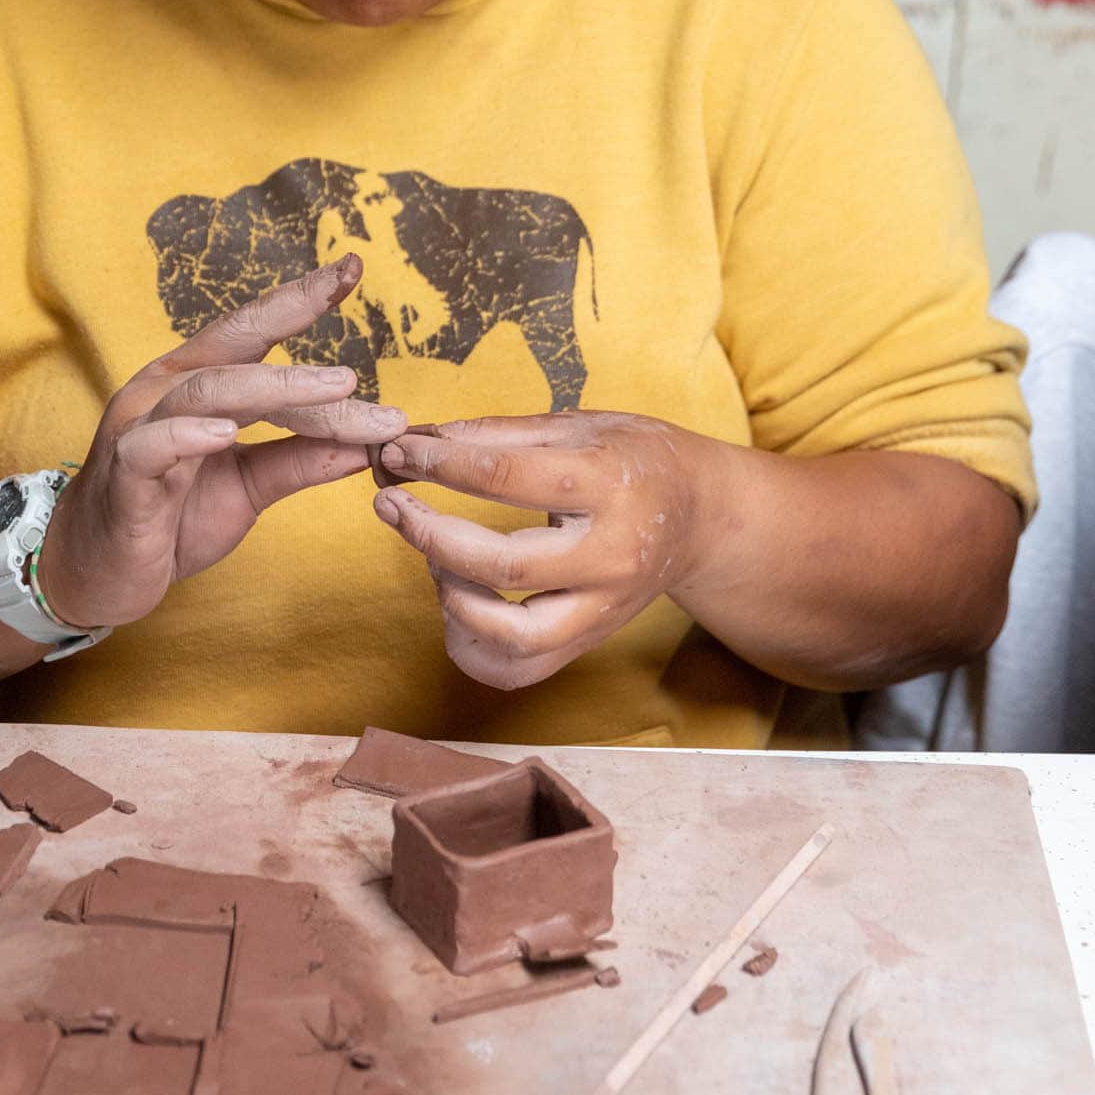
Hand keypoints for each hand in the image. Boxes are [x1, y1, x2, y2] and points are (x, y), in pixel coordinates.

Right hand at [33, 256, 404, 630]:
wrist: (98, 574)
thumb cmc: (169, 520)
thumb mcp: (248, 487)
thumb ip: (299, 461)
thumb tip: (369, 443)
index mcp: (195, 384)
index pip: (251, 331)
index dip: (298, 299)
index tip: (350, 267)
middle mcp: (165, 392)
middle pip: (236, 349)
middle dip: (295, 324)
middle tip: (356, 325)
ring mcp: (140, 429)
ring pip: (208, 391)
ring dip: (279, 389)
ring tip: (336, 388)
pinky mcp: (123, 477)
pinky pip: (152, 446)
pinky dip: (188, 435)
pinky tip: (225, 434)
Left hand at [371, 412, 702, 691]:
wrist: (703, 517)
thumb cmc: (636, 460)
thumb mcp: (580, 424)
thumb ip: (499, 434)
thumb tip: (419, 438)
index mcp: (608, 486)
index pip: (506, 479)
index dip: (439, 464)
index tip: (398, 452)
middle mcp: (609, 556)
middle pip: (503, 567)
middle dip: (429, 535)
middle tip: (391, 504)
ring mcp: (602, 609)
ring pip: (512, 637)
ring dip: (452, 599)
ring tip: (436, 559)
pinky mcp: (589, 642)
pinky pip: (517, 670)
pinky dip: (470, 646)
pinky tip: (457, 600)